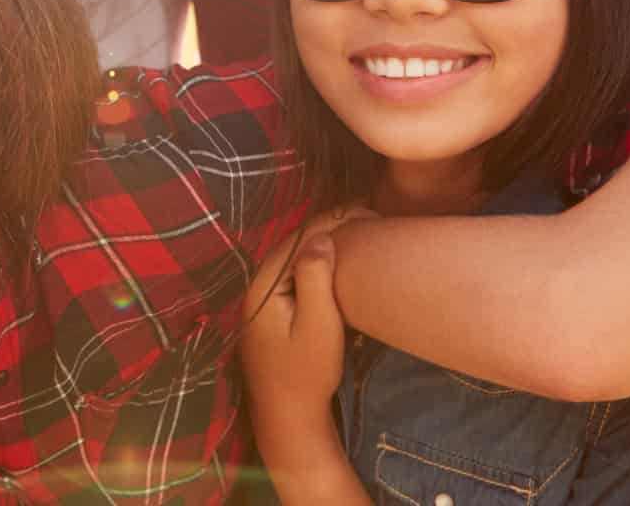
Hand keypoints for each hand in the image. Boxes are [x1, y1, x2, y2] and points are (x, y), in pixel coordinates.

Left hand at [241, 211, 371, 505]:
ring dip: (328, 244)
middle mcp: (258, 286)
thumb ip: (315, 279)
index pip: (301, 237)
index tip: (368, 214)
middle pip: (297, 243)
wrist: (288, 417)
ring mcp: (264, 298)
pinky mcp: (275, 311)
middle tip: (371, 217)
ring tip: (363, 232)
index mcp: (264, 285)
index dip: (335, 221)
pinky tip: (345, 262)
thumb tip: (321, 238)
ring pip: (299, 257)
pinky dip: (321, 263)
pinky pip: (298, 275)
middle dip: (333, 227)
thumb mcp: (317, 326)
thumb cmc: (306, 375)